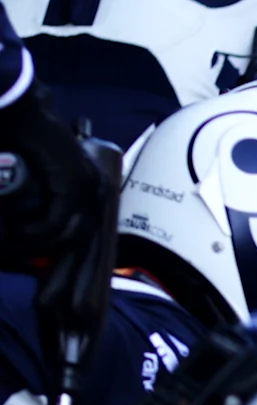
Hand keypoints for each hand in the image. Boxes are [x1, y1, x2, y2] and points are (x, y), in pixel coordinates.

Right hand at [0, 86, 99, 284]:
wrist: (24, 113)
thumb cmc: (23, 143)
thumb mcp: (36, 181)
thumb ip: (39, 205)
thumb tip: (26, 231)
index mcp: (88, 191)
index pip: (88, 239)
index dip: (76, 269)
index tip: (61, 292)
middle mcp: (94, 191)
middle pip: (85, 245)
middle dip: (67, 275)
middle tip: (44, 291)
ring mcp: (86, 188)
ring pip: (70, 237)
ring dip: (39, 247)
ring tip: (13, 245)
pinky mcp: (71, 186)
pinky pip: (56, 223)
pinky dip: (34, 233)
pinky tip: (14, 233)